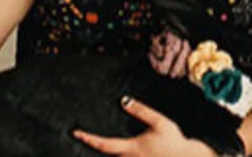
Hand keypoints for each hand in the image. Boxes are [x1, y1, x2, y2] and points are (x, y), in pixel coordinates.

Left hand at [73, 97, 221, 155]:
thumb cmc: (174, 142)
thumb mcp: (159, 122)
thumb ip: (141, 111)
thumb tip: (124, 101)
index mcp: (131, 148)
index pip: (104, 144)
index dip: (88, 138)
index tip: (76, 133)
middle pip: (106, 155)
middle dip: (94, 147)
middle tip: (83, 137)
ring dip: (107, 152)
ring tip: (98, 144)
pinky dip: (119, 156)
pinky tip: (121, 152)